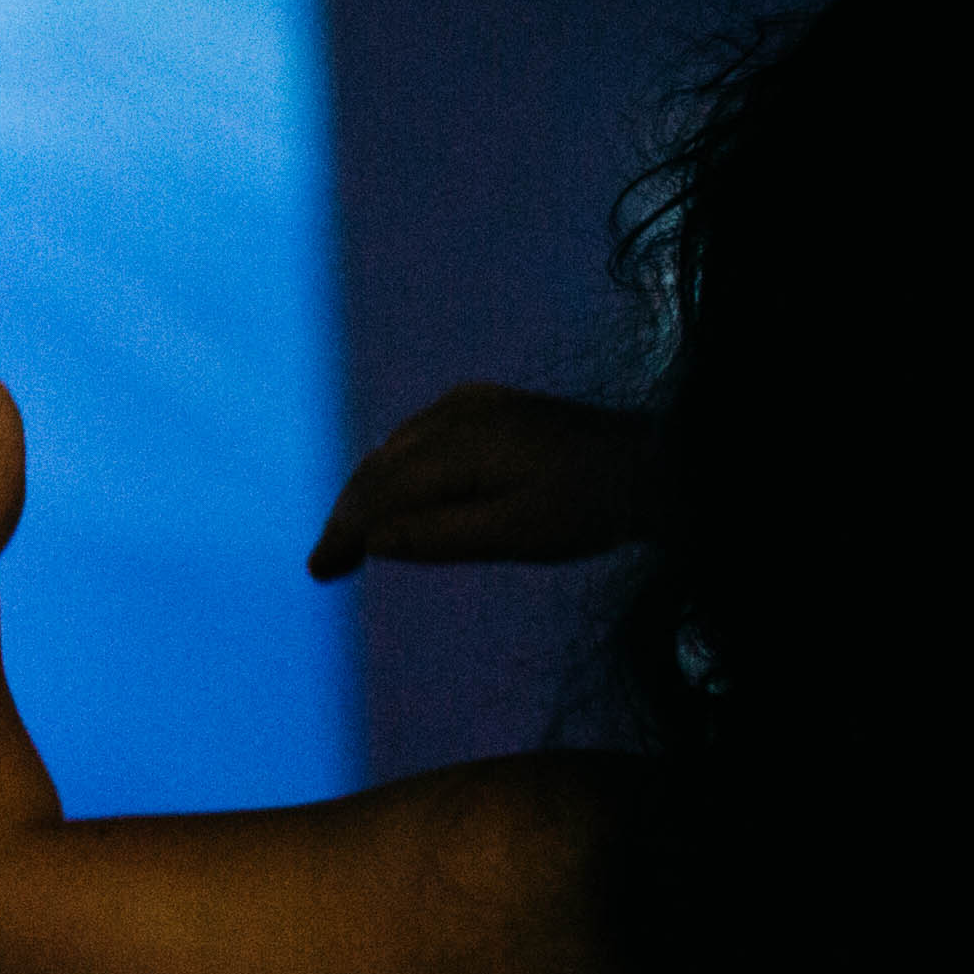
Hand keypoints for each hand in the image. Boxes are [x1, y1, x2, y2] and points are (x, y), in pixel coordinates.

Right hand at [306, 384, 659, 580]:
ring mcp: (472, 403)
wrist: (655, 462)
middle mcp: (457, 412)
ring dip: (369, 493)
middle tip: (324, 565)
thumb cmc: (589, 508)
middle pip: (380, 466)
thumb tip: (371, 540)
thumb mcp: (516, 535)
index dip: (345, 530)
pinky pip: (419, 437)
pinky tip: (394, 498)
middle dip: (349, 514)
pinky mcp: (487, 404)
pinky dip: (396, 470)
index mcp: (461, 442)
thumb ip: (439, 537)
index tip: (319, 570)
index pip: (381, 489)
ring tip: (350, 541)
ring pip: (396, 449)